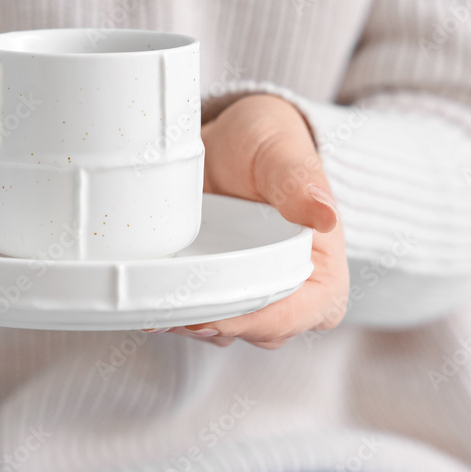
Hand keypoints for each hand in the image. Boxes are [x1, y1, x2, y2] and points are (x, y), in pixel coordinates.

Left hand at [159, 94, 347, 348]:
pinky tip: (145, 295)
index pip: (290, 317)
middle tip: (167, 308)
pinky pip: (196, 314)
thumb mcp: (284, 152)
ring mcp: (249, 295)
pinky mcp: (215, 290)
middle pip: (252, 332)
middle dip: (210, 325)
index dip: (249, 322)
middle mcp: (290, 296)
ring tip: (151, 301)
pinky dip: (173, 308)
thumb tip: (325, 215)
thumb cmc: (268, 143)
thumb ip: (301, 181)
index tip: (208, 314)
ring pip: (220, 331)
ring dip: (186, 320)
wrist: (229, 139)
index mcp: (322, 274)